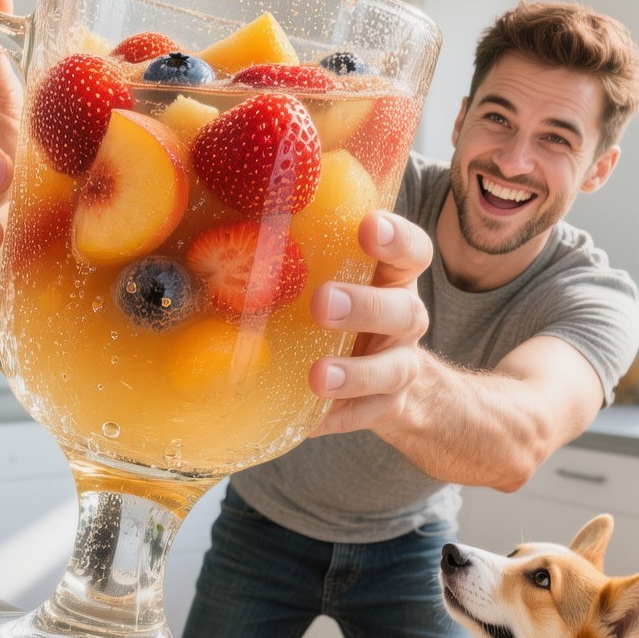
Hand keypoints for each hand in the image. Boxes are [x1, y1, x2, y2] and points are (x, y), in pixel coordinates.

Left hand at [307, 211, 431, 436]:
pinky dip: (339, 416)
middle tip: (322, 302)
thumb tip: (227, 219)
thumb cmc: (349, 314)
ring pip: (391, 369)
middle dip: (364, 306)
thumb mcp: (341, 278)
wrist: (390, 383)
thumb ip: (307, 254)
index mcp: (394, 279)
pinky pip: (367, 414)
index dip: (396, 238)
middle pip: (401, 310)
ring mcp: (400, 365)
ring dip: (355, 373)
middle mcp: (405, 319)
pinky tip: (312, 418)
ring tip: (319, 376)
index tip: (368, 226)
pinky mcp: (387, 407)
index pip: (411, 252)